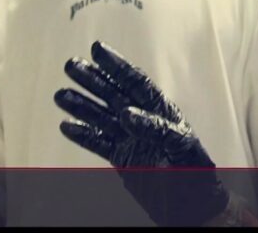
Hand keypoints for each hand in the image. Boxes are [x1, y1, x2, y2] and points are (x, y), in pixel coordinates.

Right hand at [54, 41, 229, 225]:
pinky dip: (83, 134)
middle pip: (114, 95)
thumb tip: (128, 114)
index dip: (117, 65)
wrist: (194, 207)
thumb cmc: (197, 175)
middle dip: (93, 80)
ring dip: (82, 105)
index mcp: (163, 112)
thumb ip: (158, 128)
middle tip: (71, 65)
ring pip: (102, 117)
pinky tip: (67, 125)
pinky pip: (99, 143)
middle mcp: (145, 121)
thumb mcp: (183, 147)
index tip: (97, 49)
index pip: (136, 83)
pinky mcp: (123, 158)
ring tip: (61, 94)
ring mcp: (132, 139)